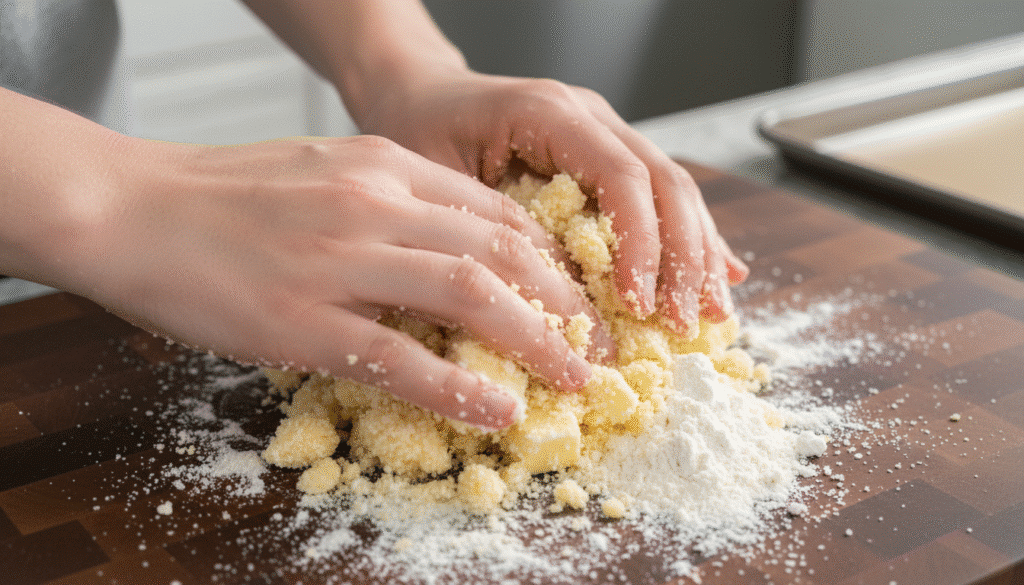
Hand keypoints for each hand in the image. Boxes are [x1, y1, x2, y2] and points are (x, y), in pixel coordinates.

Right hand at [75, 135, 610, 427]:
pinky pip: (401, 356)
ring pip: (469, 296)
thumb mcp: (320, 170)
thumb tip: (448, 245)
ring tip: (572, 377)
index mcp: (382, 164)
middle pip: (502, 250)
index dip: (551, 258)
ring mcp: (339, 260)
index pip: (496, 210)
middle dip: (564, 300)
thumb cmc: (221, 194)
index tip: (577, 294)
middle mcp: (373, 202)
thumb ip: (388, 199)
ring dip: (535, 341)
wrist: (126, 206)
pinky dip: (457, 387)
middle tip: (596, 341)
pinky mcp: (301, 320)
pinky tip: (495, 409)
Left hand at [363, 70, 748, 335]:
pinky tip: (720, 273)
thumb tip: (526, 306)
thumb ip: (483, 224)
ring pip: (674, 190)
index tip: (639, 303)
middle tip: (685, 321)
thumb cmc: (419, 133)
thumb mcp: (435, 177)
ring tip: (712, 311)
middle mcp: (590, 117)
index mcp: (550, 112)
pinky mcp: (608, 157)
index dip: (640, 241)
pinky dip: (691, 240)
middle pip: (663, 182)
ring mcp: (606, 133)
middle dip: (683, 257)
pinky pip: (661, 198)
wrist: (420, 96)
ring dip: (698, 254)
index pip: (620, 175)